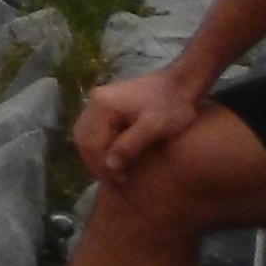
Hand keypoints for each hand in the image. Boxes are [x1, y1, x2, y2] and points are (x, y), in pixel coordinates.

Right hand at [75, 64, 204, 190]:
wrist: (181, 83)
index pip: (92, 143)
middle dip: (95, 163)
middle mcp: (93, 101)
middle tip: (113, 181)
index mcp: (102, 105)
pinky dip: (100, 146)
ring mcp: (98, 101)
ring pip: (86, 135)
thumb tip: (109, 166)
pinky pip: (94, 129)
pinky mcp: (105, 104)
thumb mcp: (152, 128)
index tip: (119, 182)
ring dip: (96, 156)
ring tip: (111, 173)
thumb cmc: (171, 106)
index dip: (102, 166)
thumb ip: (129, 146)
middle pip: (83, 139)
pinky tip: (112, 157)